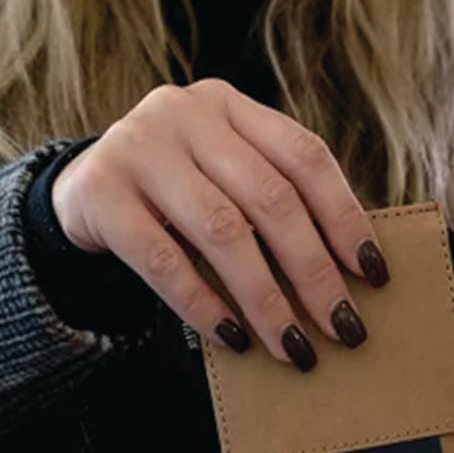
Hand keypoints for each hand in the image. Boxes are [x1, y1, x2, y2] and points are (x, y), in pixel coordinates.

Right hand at [52, 78, 388, 370]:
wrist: (80, 192)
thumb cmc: (174, 196)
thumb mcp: (221, 178)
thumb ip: (270, 202)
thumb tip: (347, 277)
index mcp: (229, 105)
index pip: (304, 157)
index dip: (345, 216)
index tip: (374, 273)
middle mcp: (185, 113)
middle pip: (271, 199)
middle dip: (314, 272)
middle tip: (343, 327)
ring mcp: (138, 148)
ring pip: (222, 231)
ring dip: (265, 299)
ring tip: (293, 347)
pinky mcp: (101, 193)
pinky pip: (163, 260)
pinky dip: (203, 305)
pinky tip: (232, 338)